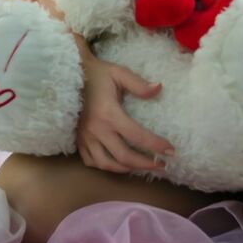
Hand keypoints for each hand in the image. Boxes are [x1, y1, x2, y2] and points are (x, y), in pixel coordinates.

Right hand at [74, 40, 175, 173]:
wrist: (70, 74)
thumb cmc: (98, 73)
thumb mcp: (119, 73)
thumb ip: (139, 84)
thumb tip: (159, 88)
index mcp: (109, 114)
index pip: (136, 136)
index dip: (155, 145)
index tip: (171, 151)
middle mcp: (97, 130)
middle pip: (124, 157)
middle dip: (145, 164)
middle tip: (162, 166)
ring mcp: (85, 137)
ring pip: (107, 164)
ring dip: (127, 169)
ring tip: (143, 168)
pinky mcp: (78, 140)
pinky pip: (91, 161)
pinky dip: (106, 166)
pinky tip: (118, 164)